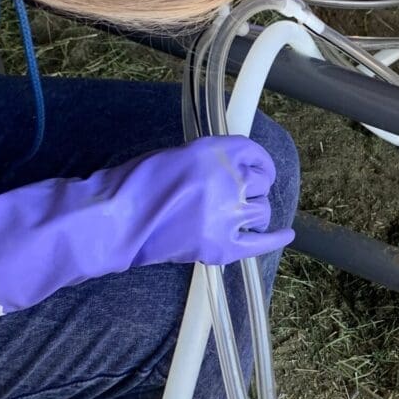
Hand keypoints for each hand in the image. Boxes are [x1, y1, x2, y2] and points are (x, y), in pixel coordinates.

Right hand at [0, 136, 291, 313]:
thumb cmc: (135, 184)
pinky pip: (258, 244)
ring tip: (244, 215)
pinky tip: (287, 235)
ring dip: (256, 212)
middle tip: (240, 195)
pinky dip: (274, 239)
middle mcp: (226, 179)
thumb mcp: (177, 156)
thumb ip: (208, 160)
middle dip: (254, 188)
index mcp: (214, 152)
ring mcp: (226, 214)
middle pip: (259, 183)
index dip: (259, 162)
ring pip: (261, 211)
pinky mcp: (219, 246)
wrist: (112, 219)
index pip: (253, 152)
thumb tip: (231, 169)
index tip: (259, 168)